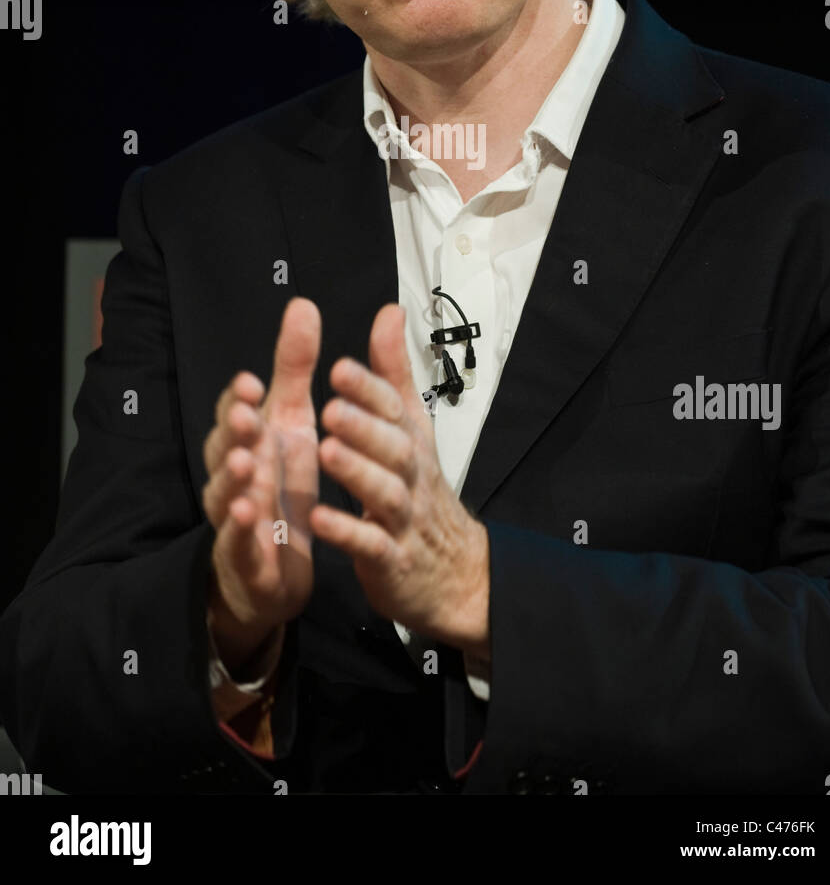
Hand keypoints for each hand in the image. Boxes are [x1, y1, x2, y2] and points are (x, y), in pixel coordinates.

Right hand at [202, 297, 320, 668]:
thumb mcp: (292, 421)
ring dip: (231, 479)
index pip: (234, 412)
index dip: (239, 399)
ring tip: (245, 462)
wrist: (274, 566)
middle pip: (222, 449)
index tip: (255, 382)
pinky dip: (241, 531)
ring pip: (225, 495)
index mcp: (248, 440)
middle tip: (248, 415)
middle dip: (232, 431)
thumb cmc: (282, 485)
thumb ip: (295, 368)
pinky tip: (250, 516)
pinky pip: (238, 543)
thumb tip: (302, 304)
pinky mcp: (245, 557)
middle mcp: (234, 474)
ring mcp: (234, 516)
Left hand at [311, 303, 489, 656]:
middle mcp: (412, 476)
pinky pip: (372, 546)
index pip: (396, 410)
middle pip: (394, 447)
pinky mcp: (393, 561)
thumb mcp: (411, 428)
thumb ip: (392, 373)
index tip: (339, 367)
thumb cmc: (421, 491)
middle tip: (330, 408)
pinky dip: (348, 533)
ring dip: (357, 472)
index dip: (369, 389)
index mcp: (411, 442)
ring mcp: (405, 520)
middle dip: (364, 426)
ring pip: (385, 493)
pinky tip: (319, 519)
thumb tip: (389, 312)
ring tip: (324, 451)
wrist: (454, 572)